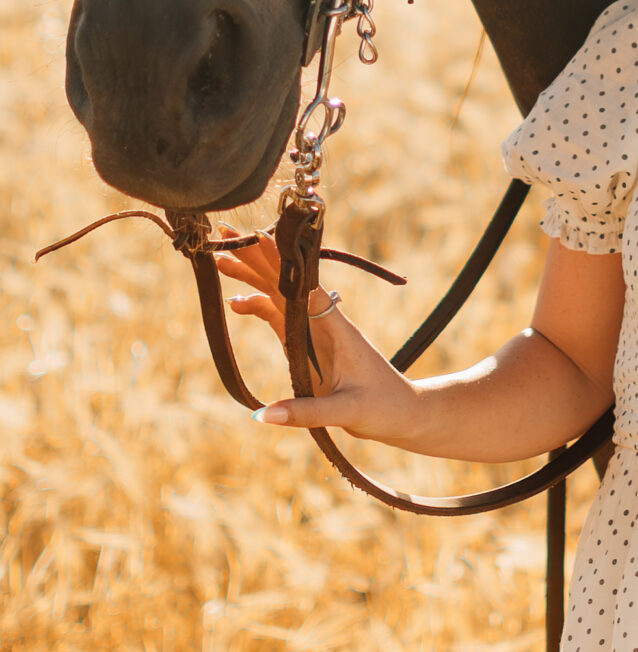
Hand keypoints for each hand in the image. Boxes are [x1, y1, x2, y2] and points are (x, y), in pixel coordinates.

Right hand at [216, 233, 427, 446]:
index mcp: (336, 326)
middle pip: (286, 282)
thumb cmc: (383, 407)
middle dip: (257, 259)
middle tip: (226, 237)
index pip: (305, 286)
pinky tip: (236, 301)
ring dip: (252, 276)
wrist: (403, 413)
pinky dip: (258, 305)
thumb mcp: (347, 412)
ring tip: (220, 260)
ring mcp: (314, 330)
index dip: (282, 263)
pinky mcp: (307, 344)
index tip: (258, 237)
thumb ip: (305, 412)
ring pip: (279, 294)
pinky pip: (279, 317)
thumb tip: (261, 414)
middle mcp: (323, 321)